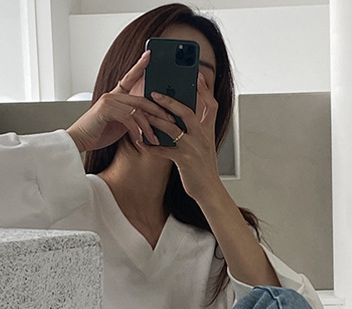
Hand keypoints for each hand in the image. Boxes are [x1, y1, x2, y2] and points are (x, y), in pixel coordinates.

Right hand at [66, 51, 175, 152]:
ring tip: (155, 140)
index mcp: (116, 96)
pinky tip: (139, 141)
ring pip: (138, 111)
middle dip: (159, 112)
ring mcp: (108, 100)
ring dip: (148, 128)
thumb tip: (149, 123)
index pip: (130, 78)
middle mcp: (112, 95)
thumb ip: (132, 119)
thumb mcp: (120, 126)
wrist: (80, 140)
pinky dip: (136, 131)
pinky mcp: (106, 109)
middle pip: (142, 100)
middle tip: (171, 122)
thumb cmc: (99, 133)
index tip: (149, 55)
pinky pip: (129, 118)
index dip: (140, 66)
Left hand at [140, 72, 221, 201]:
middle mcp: (203, 137)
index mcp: (208, 131)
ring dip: (155, 120)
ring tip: (143, 114)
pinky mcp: (184, 160)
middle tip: (155, 93)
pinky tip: (140, 142)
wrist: (210, 191)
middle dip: (170, 101)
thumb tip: (181, 118)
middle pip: (187, 112)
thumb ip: (197, 131)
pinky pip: (163, 150)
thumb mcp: (205, 146)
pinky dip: (150, 146)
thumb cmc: (204, 169)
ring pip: (172, 128)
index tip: (198, 75)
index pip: (211, 106)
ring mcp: (194, 148)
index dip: (205, 90)